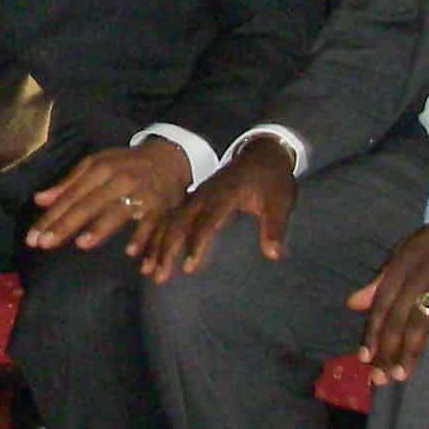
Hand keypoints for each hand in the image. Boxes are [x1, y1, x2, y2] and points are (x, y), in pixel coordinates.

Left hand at [26, 140, 189, 251]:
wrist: (169, 158)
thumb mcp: (95, 165)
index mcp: (100, 169)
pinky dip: (143, 237)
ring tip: (82, 243)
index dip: (51, 217)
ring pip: (118, 212)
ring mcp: (141, 193)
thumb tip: (39, 200)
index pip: (71, 196)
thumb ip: (68, 184)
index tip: (32, 238)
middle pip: (88, 204)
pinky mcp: (161, 207)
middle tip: (44, 244)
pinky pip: (151, 224)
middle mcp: (119, 180)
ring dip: (101, 228)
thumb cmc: (125, 165)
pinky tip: (131, 252)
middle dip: (65, 225)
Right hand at [135, 135, 297, 282]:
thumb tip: (273, 254)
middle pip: (179, 223)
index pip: (207, 222)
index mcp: (225, 194)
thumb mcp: (280, 201)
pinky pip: (170, 218)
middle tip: (158, 275)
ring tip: (148, 270)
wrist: (262, 153)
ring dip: (157, 245)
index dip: (196, 244)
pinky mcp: (193, 199)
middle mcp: (204, 194)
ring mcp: (196, 196)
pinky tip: (150, 253)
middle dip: (166, 249)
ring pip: (170, 221)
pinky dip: (158, 235)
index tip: (188, 267)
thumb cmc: (271, 179)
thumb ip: (275, 227)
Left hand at [350, 205, 428, 381]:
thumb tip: (353, 304)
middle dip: (386, 350)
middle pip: (397, 317)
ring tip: (402, 375)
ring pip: (421, 324)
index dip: (371, 331)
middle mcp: (420, 272)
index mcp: (403, 260)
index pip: (381, 302)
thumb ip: (383, 277)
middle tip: (380, 378)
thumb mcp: (413, 250)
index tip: (364, 358)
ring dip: (410, 353)